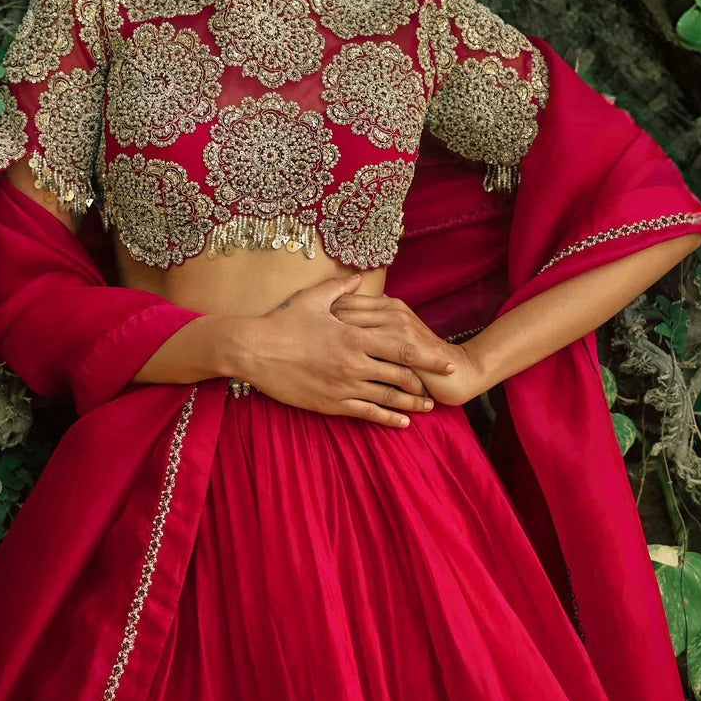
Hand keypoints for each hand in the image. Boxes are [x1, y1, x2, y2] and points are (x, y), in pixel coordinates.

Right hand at [241, 272, 458, 426]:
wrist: (252, 349)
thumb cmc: (282, 322)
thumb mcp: (313, 298)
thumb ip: (341, 288)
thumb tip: (358, 277)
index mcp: (354, 336)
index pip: (402, 348)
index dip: (428, 358)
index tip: (447, 363)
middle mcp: (354, 363)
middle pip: (400, 376)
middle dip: (423, 383)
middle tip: (439, 387)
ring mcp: (343, 385)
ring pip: (387, 398)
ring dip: (410, 404)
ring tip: (427, 407)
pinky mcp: (330, 403)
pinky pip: (366, 414)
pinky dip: (387, 419)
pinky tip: (401, 423)